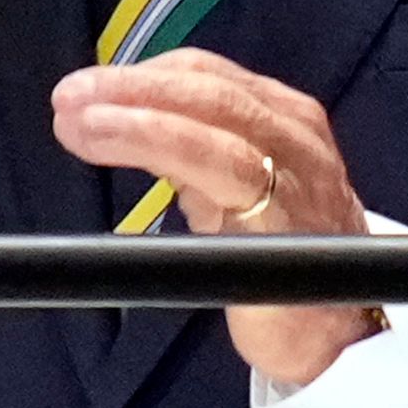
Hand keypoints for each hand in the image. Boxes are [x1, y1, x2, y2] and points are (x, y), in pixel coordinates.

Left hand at [51, 48, 386, 389]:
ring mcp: (295, 171)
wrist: (338, 333)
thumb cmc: (282, 259)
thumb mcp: (231, 191)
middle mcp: (294, 132)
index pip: (206, 74)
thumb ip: (188, 153)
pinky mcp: (285, 216)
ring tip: (78, 121)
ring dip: (136, 111)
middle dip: (130, 87)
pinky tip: (115, 141)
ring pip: (213, 116)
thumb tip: (115, 123)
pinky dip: (160, 142)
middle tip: (69, 97)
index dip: (141, 76)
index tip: (88, 90)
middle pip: (206, 87)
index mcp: (281, 117)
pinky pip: (221, 164)